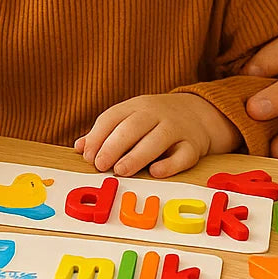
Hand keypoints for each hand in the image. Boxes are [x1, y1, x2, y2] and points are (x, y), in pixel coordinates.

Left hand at [75, 93, 240, 178]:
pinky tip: (155, 172)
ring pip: (158, 139)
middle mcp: (156, 113)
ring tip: (120, 171)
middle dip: (114, 145)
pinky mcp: (193, 145)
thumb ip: (105, 134)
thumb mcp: (129, 120)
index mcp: (136, 106)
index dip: (98, 136)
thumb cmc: (153, 122)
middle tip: (100, 165)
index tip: (87, 156)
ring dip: (137, 155)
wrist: (198, 114)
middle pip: (133, 126)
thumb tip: (79, 148)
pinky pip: (183, 154)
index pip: (113, 117)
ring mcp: (177, 128)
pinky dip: (170, 164)